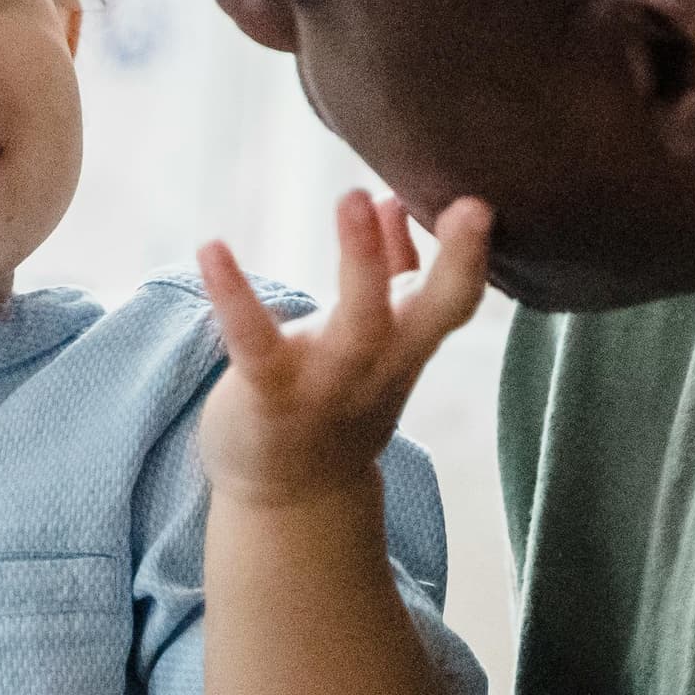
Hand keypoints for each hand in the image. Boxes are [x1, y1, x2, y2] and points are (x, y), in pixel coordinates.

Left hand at [196, 193, 491, 508]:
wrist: (290, 496)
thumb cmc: (336, 396)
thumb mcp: (377, 339)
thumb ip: (391, 271)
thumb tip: (392, 197)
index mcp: (407, 345)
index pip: (457, 303)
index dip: (475, 258)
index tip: (482, 202)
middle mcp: (380, 366)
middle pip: (428, 314)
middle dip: (455, 263)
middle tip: (469, 206)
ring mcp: (328, 383)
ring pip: (358, 327)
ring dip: (362, 262)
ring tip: (355, 198)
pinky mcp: (268, 393)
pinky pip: (254, 342)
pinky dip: (234, 295)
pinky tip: (212, 247)